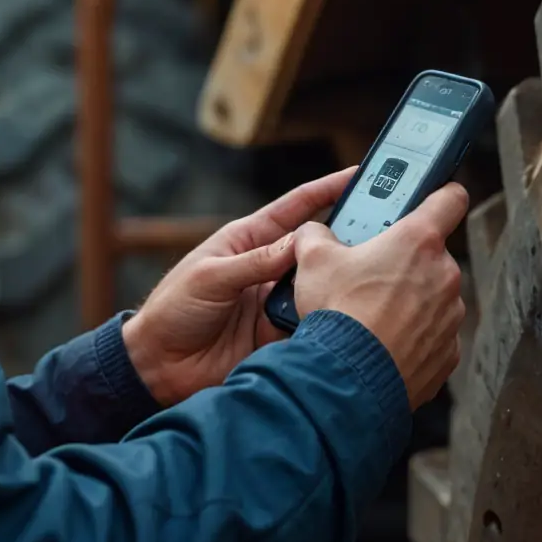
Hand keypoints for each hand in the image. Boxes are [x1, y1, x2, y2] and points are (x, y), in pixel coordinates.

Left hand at [121, 169, 353, 406]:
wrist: (158, 367)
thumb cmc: (172, 309)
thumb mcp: (210, 276)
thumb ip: (255, 262)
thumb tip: (300, 244)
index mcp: (249, 240)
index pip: (296, 207)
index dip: (328, 189)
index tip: (360, 174)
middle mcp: (269, 267)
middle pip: (317, 247)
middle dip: (347, 237)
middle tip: (382, 231)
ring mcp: (277, 300)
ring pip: (320, 285)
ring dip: (338, 282)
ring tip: (365, 276)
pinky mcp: (280, 333)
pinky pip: (311, 322)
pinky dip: (326, 320)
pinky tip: (344, 318)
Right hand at [290, 183, 467, 406]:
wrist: (348, 376)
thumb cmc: (337, 313)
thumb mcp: (313, 260)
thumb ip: (316, 235)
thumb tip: (313, 232)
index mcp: (418, 240)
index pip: (450, 197)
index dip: (441, 193)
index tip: (432, 198)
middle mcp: (444, 274)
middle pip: (431, 255)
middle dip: (404, 261)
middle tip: (371, 273)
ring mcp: (450, 316)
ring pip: (432, 297)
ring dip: (409, 301)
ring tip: (372, 314)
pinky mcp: (448, 352)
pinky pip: (432, 334)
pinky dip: (412, 336)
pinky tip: (383, 342)